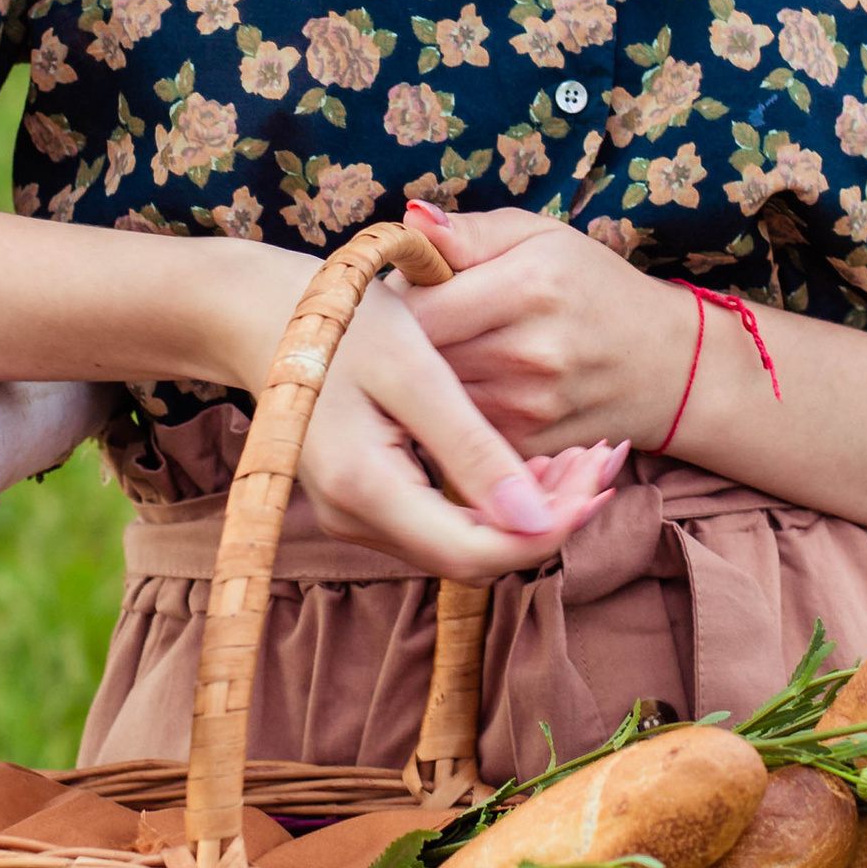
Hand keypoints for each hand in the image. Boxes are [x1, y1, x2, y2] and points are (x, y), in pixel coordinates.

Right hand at [188, 237, 626, 582]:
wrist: (257, 313)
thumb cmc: (338, 322)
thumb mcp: (413, 369)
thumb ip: (471, 448)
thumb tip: (537, 518)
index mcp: (366, 490)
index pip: (479, 552)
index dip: (550, 527)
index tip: (603, 479)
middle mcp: (358, 520)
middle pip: (477, 554)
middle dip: (551, 515)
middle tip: (609, 456)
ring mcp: (359, 515)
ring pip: (466, 541)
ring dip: (530, 507)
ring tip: (585, 452)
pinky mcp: (369, 499)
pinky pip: (446, 518)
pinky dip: (498, 496)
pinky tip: (536, 456)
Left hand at [395, 204, 693, 452]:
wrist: (666, 367)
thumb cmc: (592, 288)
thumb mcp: (541, 237)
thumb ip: (469, 233)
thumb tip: (406, 221)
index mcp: (530, 288)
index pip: (417, 309)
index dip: (392, 304)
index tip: (393, 296)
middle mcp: (530, 354)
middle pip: (418, 358)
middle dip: (401, 345)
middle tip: (407, 327)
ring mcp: (530, 410)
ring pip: (432, 399)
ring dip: (422, 382)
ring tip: (440, 355)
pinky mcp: (528, 449)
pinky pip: (459, 432)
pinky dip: (451, 415)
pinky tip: (466, 393)